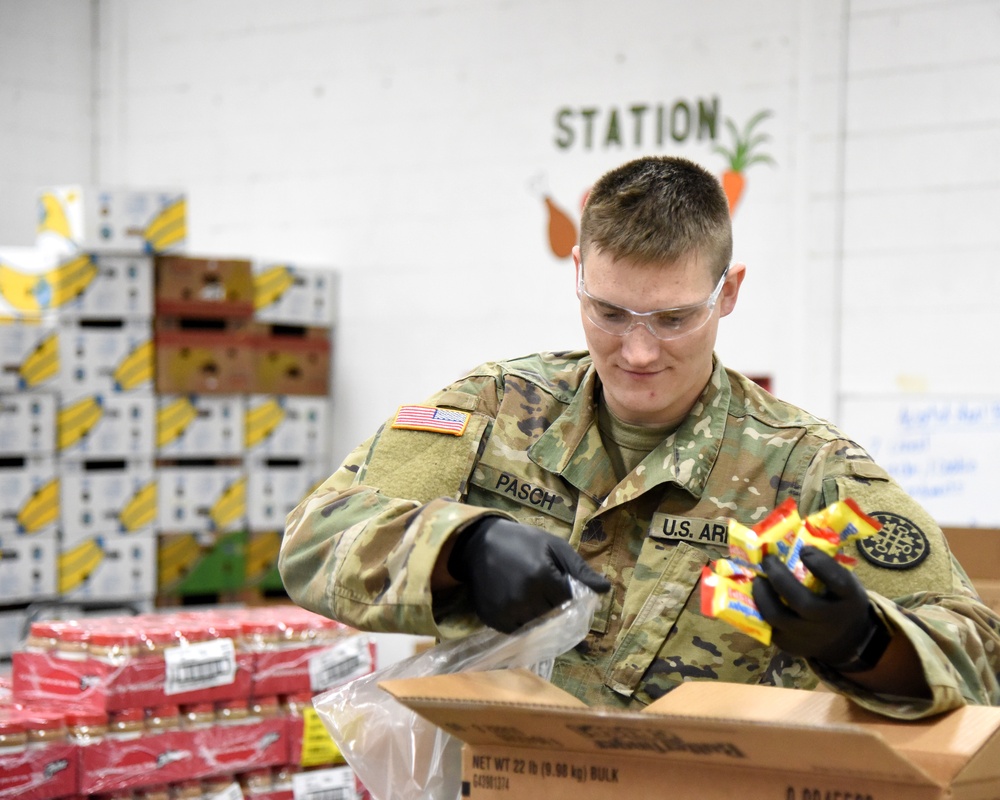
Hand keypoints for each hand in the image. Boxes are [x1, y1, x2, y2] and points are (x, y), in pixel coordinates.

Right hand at [447, 517, 610, 632]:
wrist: (479, 544)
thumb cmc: (522, 541)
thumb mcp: (554, 547)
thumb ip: (580, 569)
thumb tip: (606, 589)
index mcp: (542, 576)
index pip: (568, 599)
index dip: (565, 590)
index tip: (556, 578)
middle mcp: (524, 597)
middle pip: (553, 614)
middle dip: (552, 602)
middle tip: (541, 584)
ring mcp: (506, 611)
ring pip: (536, 625)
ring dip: (538, 614)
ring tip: (528, 593)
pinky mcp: (493, 619)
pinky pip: (517, 631)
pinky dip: (521, 621)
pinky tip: (516, 603)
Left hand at [752, 546, 879, 667]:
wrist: (845, 641)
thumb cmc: (840, 602)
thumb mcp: (845, 584)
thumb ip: (827, 567)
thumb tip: (795, 538)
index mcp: (849, 600)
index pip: (840, 582)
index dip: (821, 564)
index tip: (804, 550)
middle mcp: (830, 622)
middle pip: (803, 603)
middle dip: (780, 577)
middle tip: (768, 560)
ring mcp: (809, 638)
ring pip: (778, 617)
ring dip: (762, 594)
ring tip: (758, 579)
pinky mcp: (790, 647)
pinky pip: (768, 627)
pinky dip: (760, 608)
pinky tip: (759, 595)